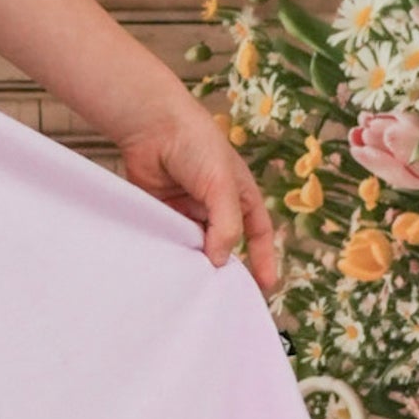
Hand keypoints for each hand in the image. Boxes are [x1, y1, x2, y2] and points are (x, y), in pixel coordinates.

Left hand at [114, 99, 282, 294]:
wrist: (152, 124)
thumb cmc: (196, 146)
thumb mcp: (222, 185)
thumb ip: (226, 224)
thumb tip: (221, 261)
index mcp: (240, 195)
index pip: (258, 232)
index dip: (264, 257)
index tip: (266, 286)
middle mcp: (215, 205)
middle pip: (224, 243)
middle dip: (224, 266)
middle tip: (222, 294)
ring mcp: (187, 209)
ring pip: (194, 244)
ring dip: (193, 260)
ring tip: (193, 284)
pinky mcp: (161, 210)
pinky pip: (168, 237)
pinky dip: (169, 251)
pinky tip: (168, 266)